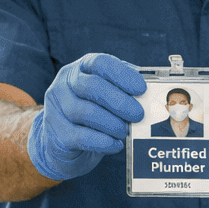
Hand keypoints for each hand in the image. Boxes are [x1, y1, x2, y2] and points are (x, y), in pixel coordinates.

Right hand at [26, 53, 145, 180]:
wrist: (65, 142)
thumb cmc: (95, 113)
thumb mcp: (107, 95)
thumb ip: (125, 90)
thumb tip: (151, 94)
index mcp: (81, 68)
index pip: (100, 63)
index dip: (122, 75)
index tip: (141, 89)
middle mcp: (65, 84)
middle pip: (92, 87)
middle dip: (119, 102)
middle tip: (138, 115)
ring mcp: (57, 108)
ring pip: (86, 112)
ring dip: (112, 123)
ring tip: (126, 131)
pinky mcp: (56, 133)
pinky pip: (81, 137)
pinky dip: (103, 141)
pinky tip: (116, 144)